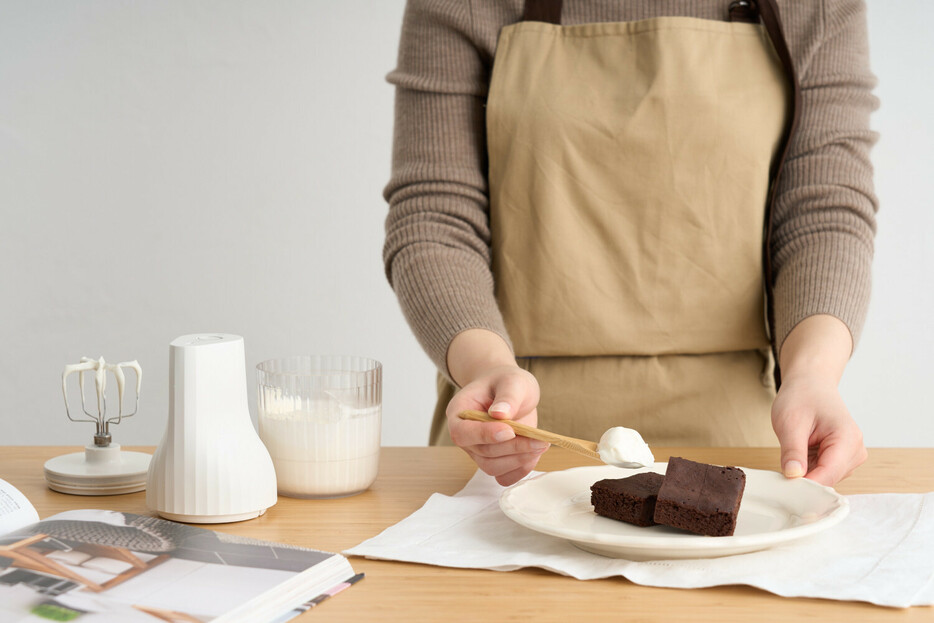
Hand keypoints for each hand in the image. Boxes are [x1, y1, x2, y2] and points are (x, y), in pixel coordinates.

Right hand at [445, 365, 546, 485]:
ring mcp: (478, 451)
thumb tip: (500, 414)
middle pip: (483, 452)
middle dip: (513, 448)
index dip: (484, 435)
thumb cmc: (506, 383)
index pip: (462, 433)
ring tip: (541, 444)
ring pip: (493, 467)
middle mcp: (465, 436)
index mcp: (459, 413)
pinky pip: (503, 476)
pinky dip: (520, 470)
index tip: (510, 430)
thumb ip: (507, 396)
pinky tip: (534, 454)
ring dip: (519, 460)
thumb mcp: (512, 381)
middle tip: (540, 440)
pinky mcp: (494, 461)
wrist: (510, 391)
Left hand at [773, 315, 866, 485]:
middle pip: (827, 481)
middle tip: (778, 474)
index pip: (828, 475)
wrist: (810, 384)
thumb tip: (793, 477)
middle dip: (803, 481)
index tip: (783, 492)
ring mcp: (851, 456)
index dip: (805, 487)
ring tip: (791, 455)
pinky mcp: (842, 459)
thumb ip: (793, 451)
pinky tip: (798, 457)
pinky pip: (823, 474)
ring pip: (824, 480)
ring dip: (805, 475)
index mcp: (847, 439)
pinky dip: (807, 470)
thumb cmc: (801, 397)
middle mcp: (855, 450)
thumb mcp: (790, 423)